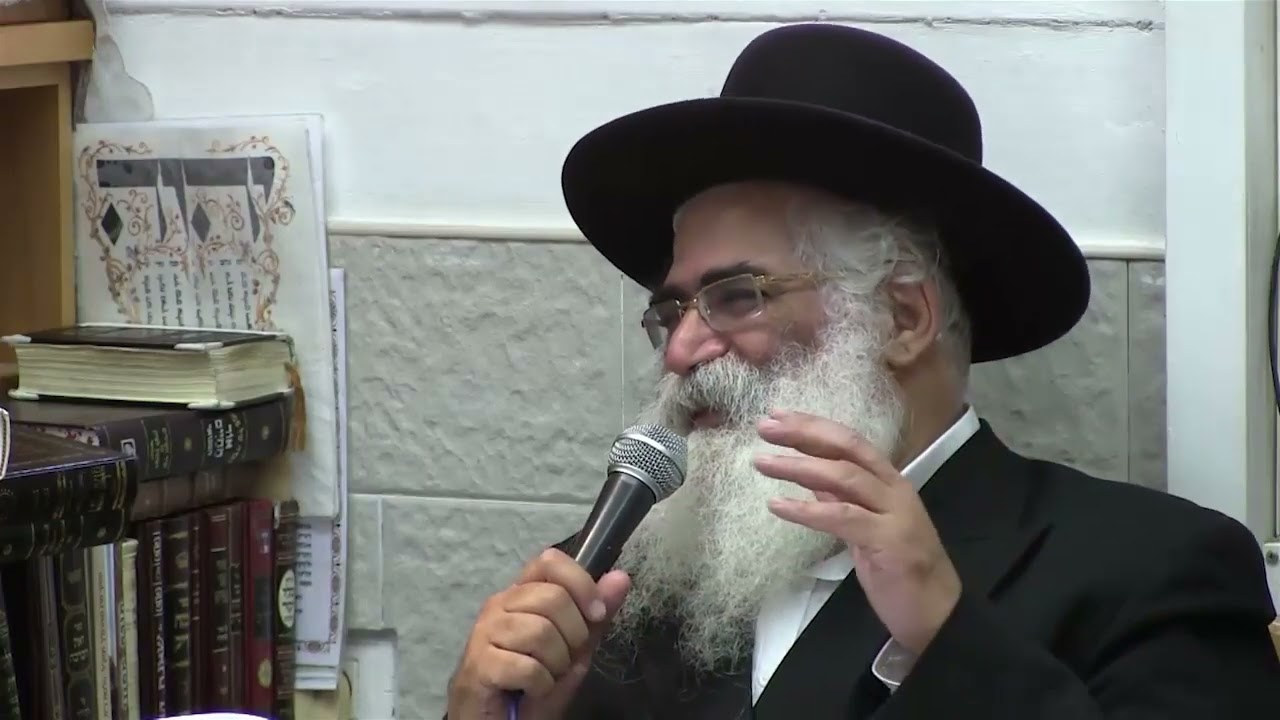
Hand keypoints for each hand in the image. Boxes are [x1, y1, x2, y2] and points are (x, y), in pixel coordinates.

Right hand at [446, 548, 630, 719]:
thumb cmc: (533, 685)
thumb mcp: (575, 651)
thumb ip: (595, 616)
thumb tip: (621, 577)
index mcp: (521, 595)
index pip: (549, 561)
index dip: (580, 583)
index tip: (596, 614)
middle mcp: (498, 605)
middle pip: (552, 598)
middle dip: (573, 636)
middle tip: (561, 659)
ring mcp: (484, 633)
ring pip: (540, 632)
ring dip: (556, 664)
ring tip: (544, 676)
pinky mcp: (478, 665)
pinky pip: (528, 667)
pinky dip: (541, 685)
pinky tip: (531, 690)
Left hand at [753, 409, 960, 654]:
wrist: (937, 613)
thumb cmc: (899, 570)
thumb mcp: (864, 527)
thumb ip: (841, 499)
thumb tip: (808, 478)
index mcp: (888, 481)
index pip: (849, 441)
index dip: (813, 425)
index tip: (776, 416)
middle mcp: (894, 489)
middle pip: (847, 448)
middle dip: (804, 433)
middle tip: (764, 426)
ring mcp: (894, 513)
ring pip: (843, 476)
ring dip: (799, 466)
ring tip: (762, 462)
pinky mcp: (888, 541)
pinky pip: (841, 517)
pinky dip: (807, 510)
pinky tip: (778, 505)